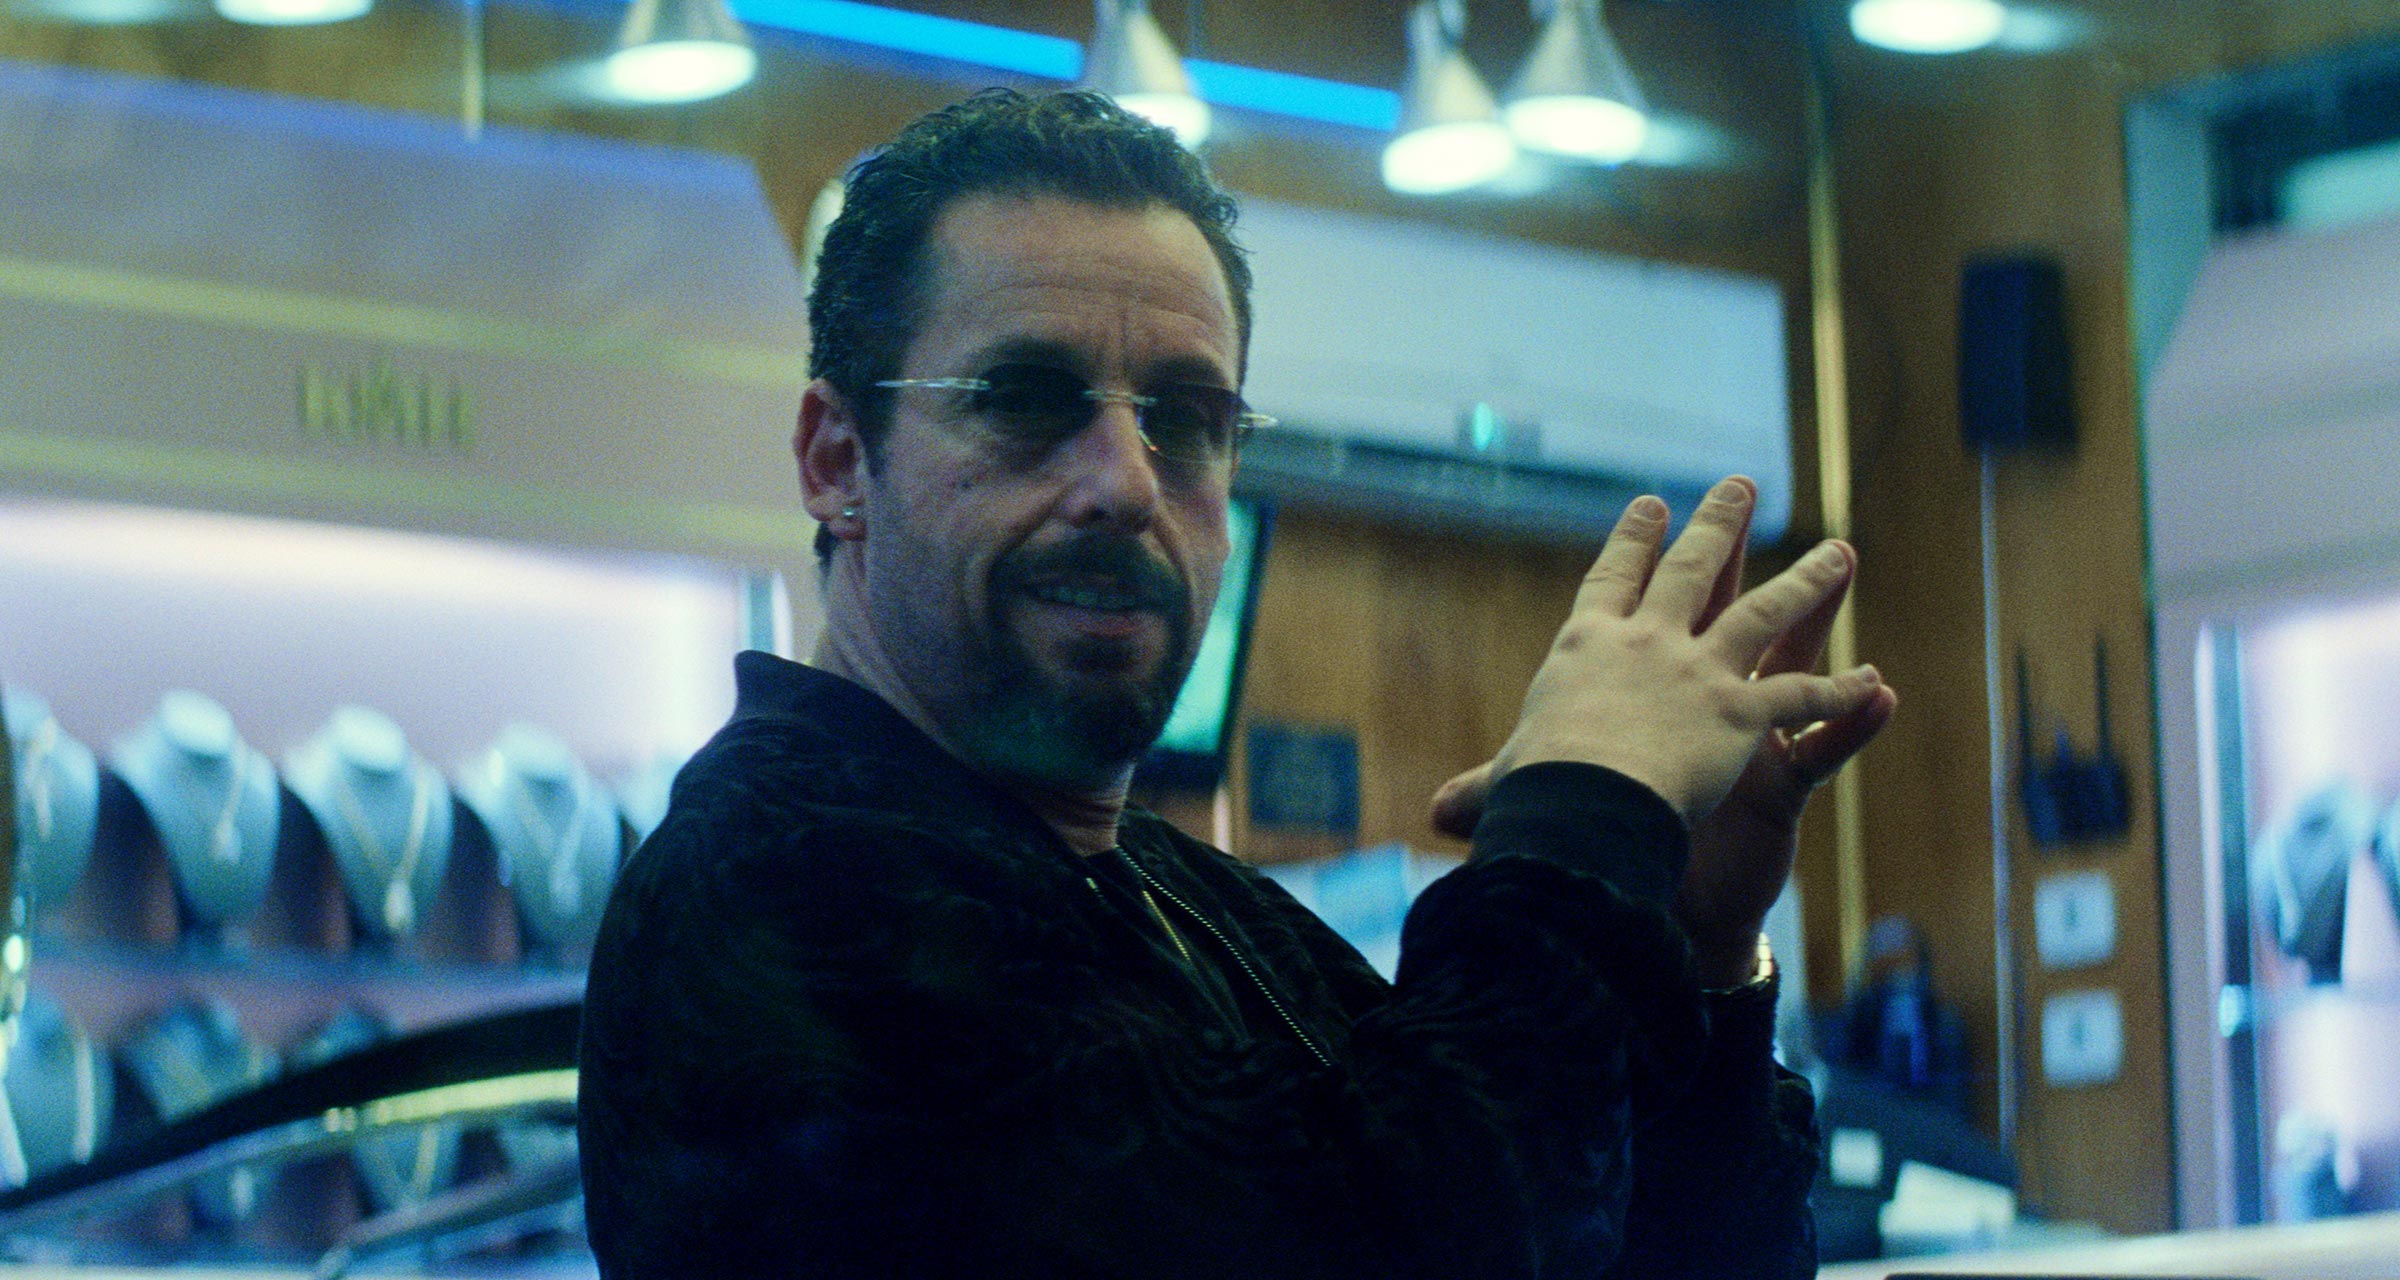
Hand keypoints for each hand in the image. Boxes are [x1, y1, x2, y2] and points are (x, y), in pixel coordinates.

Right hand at [1429, 480, 1891, 962]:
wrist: (1584, 800)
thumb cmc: (1534, 788)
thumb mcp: (1504, 781)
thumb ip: (1484, 790)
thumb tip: (1439, 813)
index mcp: (1588, 647)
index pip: (1612, 582)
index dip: (1632, 542)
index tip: (1649, 504)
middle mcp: (1648, 643)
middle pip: (1691, 571)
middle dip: (1719, 525)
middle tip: (1740, 486)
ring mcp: (1700, 671)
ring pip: (1765, 613)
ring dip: (1808, 582)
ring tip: (1839, 552)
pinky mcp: (1742, 712)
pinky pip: (1801, 698)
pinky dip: (1840, 693)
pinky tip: (1873, 683)